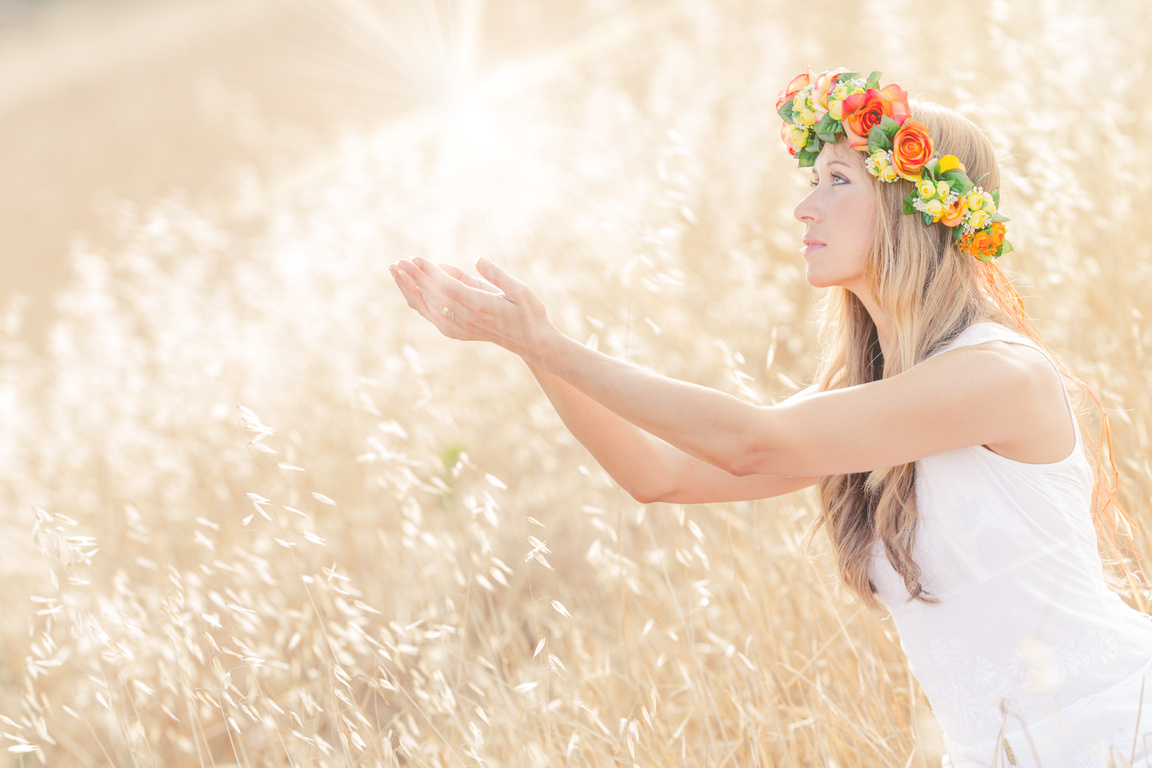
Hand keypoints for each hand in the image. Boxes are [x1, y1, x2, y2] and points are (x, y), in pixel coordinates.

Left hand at [389, 256, 557, 361]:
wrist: (530, 342)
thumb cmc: (528, 312)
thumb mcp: (520, 290)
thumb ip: (497, 275)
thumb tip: (477, 259)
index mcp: (481, 306)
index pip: (447, 287)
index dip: (429, 272)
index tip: (414, 258)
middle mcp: (466, 319)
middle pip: (432, 296)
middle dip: (413, 277)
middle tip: (397, 261)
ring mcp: (459, 328)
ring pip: (426, 308)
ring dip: (409, 289)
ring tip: (395, 271)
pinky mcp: (456, 332)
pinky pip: (430, 316)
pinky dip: (417, 301)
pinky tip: (408, 290)